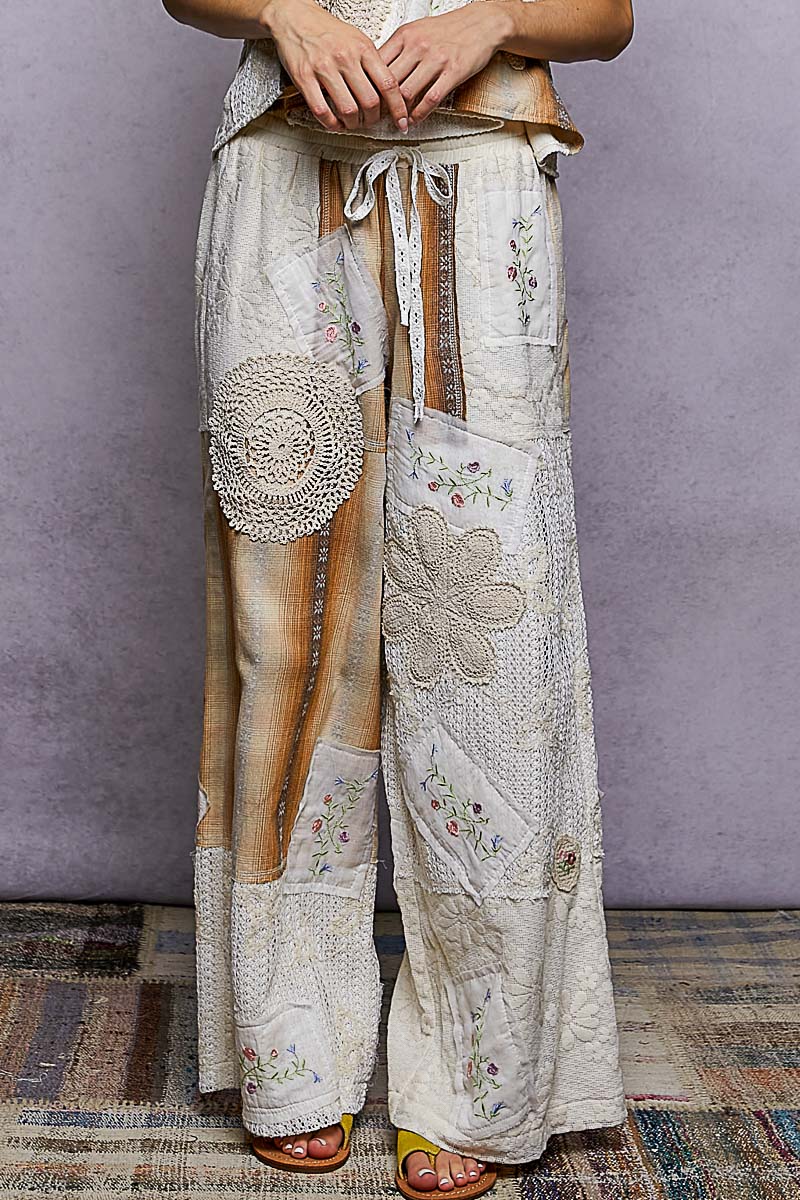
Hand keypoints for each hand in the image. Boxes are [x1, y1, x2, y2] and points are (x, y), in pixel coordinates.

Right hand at [261, 0, 408, 131]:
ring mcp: (324, 68)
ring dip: (353, 124)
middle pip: (370, 102)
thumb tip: (388, 92)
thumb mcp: (357, 40)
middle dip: (373, 120)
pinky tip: (335, 123)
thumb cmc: (327, 31)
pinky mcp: (304, 78)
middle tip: (370, 121)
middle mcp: (345, 57)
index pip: (388, 84)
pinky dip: (332, 124)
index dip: (398, 108)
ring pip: (348, 110)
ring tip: (353, 123)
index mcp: (362, 48)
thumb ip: (372, 64)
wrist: (295, 16)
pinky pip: (322, 111)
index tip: (401, 121)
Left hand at [377, 4, 509, 126]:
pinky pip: (430, 99)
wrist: (482, 23)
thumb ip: (398, 50)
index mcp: (405, 35)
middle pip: (389, 82)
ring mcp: (436, 59)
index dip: (370, 86)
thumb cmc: (449, 30)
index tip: (369, 100)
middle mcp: (418, 46)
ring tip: (396, 121)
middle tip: (378, 117)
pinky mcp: (453, 72)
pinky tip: (414, 121)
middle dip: (382, 104)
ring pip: (407, 93)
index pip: (378, 64)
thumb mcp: (417, 31)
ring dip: (399, 113)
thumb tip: (378, 71)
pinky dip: (419, 115)